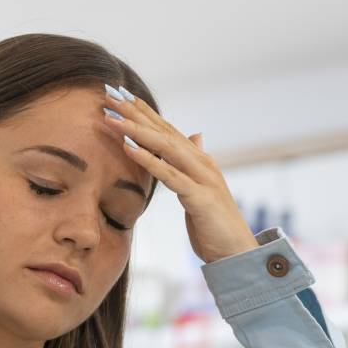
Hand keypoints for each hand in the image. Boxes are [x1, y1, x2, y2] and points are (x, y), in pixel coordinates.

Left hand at [101, 85, 256, 263]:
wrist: (238, 252)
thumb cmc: (215, 225)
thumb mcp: (201, 189)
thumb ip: (194, 164)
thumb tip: (196, 136)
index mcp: (199, 161)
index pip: (167, 129)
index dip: (143, 111)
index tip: (119, 95)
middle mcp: (202, 163)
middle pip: (164, 131)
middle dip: (135, 113)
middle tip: (109, 95)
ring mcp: (203, 178)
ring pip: (165, 147)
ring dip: (136, 130)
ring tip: (112, 117)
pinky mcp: (200, 198)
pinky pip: (170, 175)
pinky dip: (149, 159)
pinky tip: (129, 148)